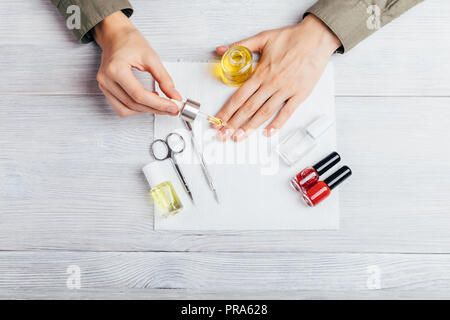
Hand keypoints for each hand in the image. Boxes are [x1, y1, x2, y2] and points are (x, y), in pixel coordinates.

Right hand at [94, 11, 180, 116]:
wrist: (115, 35)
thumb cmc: (129, 41)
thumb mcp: (151, 57)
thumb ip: (164, 78)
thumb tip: (174, 95)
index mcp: (116, 69)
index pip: (139, 95)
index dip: (158, 104)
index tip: (172, 106)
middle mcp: (106, 79)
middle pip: (133, 104)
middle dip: (155, 109)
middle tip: (171, 108)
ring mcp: (104, 86)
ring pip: (126, 110)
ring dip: (145, 111)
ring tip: (160, 104)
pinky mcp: (106, 89)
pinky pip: (120, 108)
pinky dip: (135, 109)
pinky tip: (147, 102)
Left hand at [215, 14, 340, 140]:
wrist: (316, 37)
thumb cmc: (292, 38)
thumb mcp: (262, 38)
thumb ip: (240, 46)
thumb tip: (221, 50)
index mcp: (261, 72)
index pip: (239, 96)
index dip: (227, 111)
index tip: (219, 120)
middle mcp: (272, 83)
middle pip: (249, 108)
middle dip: (234, 123)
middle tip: (224, 134)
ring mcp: (286, 90)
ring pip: (265, 112)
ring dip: (251, 127)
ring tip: (240, 137)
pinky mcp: (300, 94)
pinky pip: (287, 112)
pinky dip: (278, 124)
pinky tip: (269, 132)